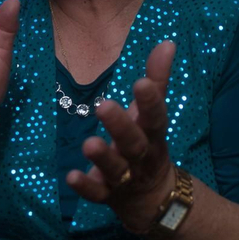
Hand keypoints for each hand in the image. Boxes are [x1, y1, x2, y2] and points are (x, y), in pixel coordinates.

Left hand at [66, 41, 182, 233]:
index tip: (141, 83)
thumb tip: (167, 42)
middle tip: (103, 105)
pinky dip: (86, 187)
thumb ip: (157, 79)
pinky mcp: (108, 195)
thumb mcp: (152, 114)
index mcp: (152, 133)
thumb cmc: (148, 143)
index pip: (155, 116)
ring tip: (88, 143)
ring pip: (116, 169)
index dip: (151, 101)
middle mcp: (141, 156)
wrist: (154, 197)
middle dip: (121, 126)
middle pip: (134, 142)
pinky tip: (70, 177)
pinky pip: (97, 194)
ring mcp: (125, 178)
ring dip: (102, 158)